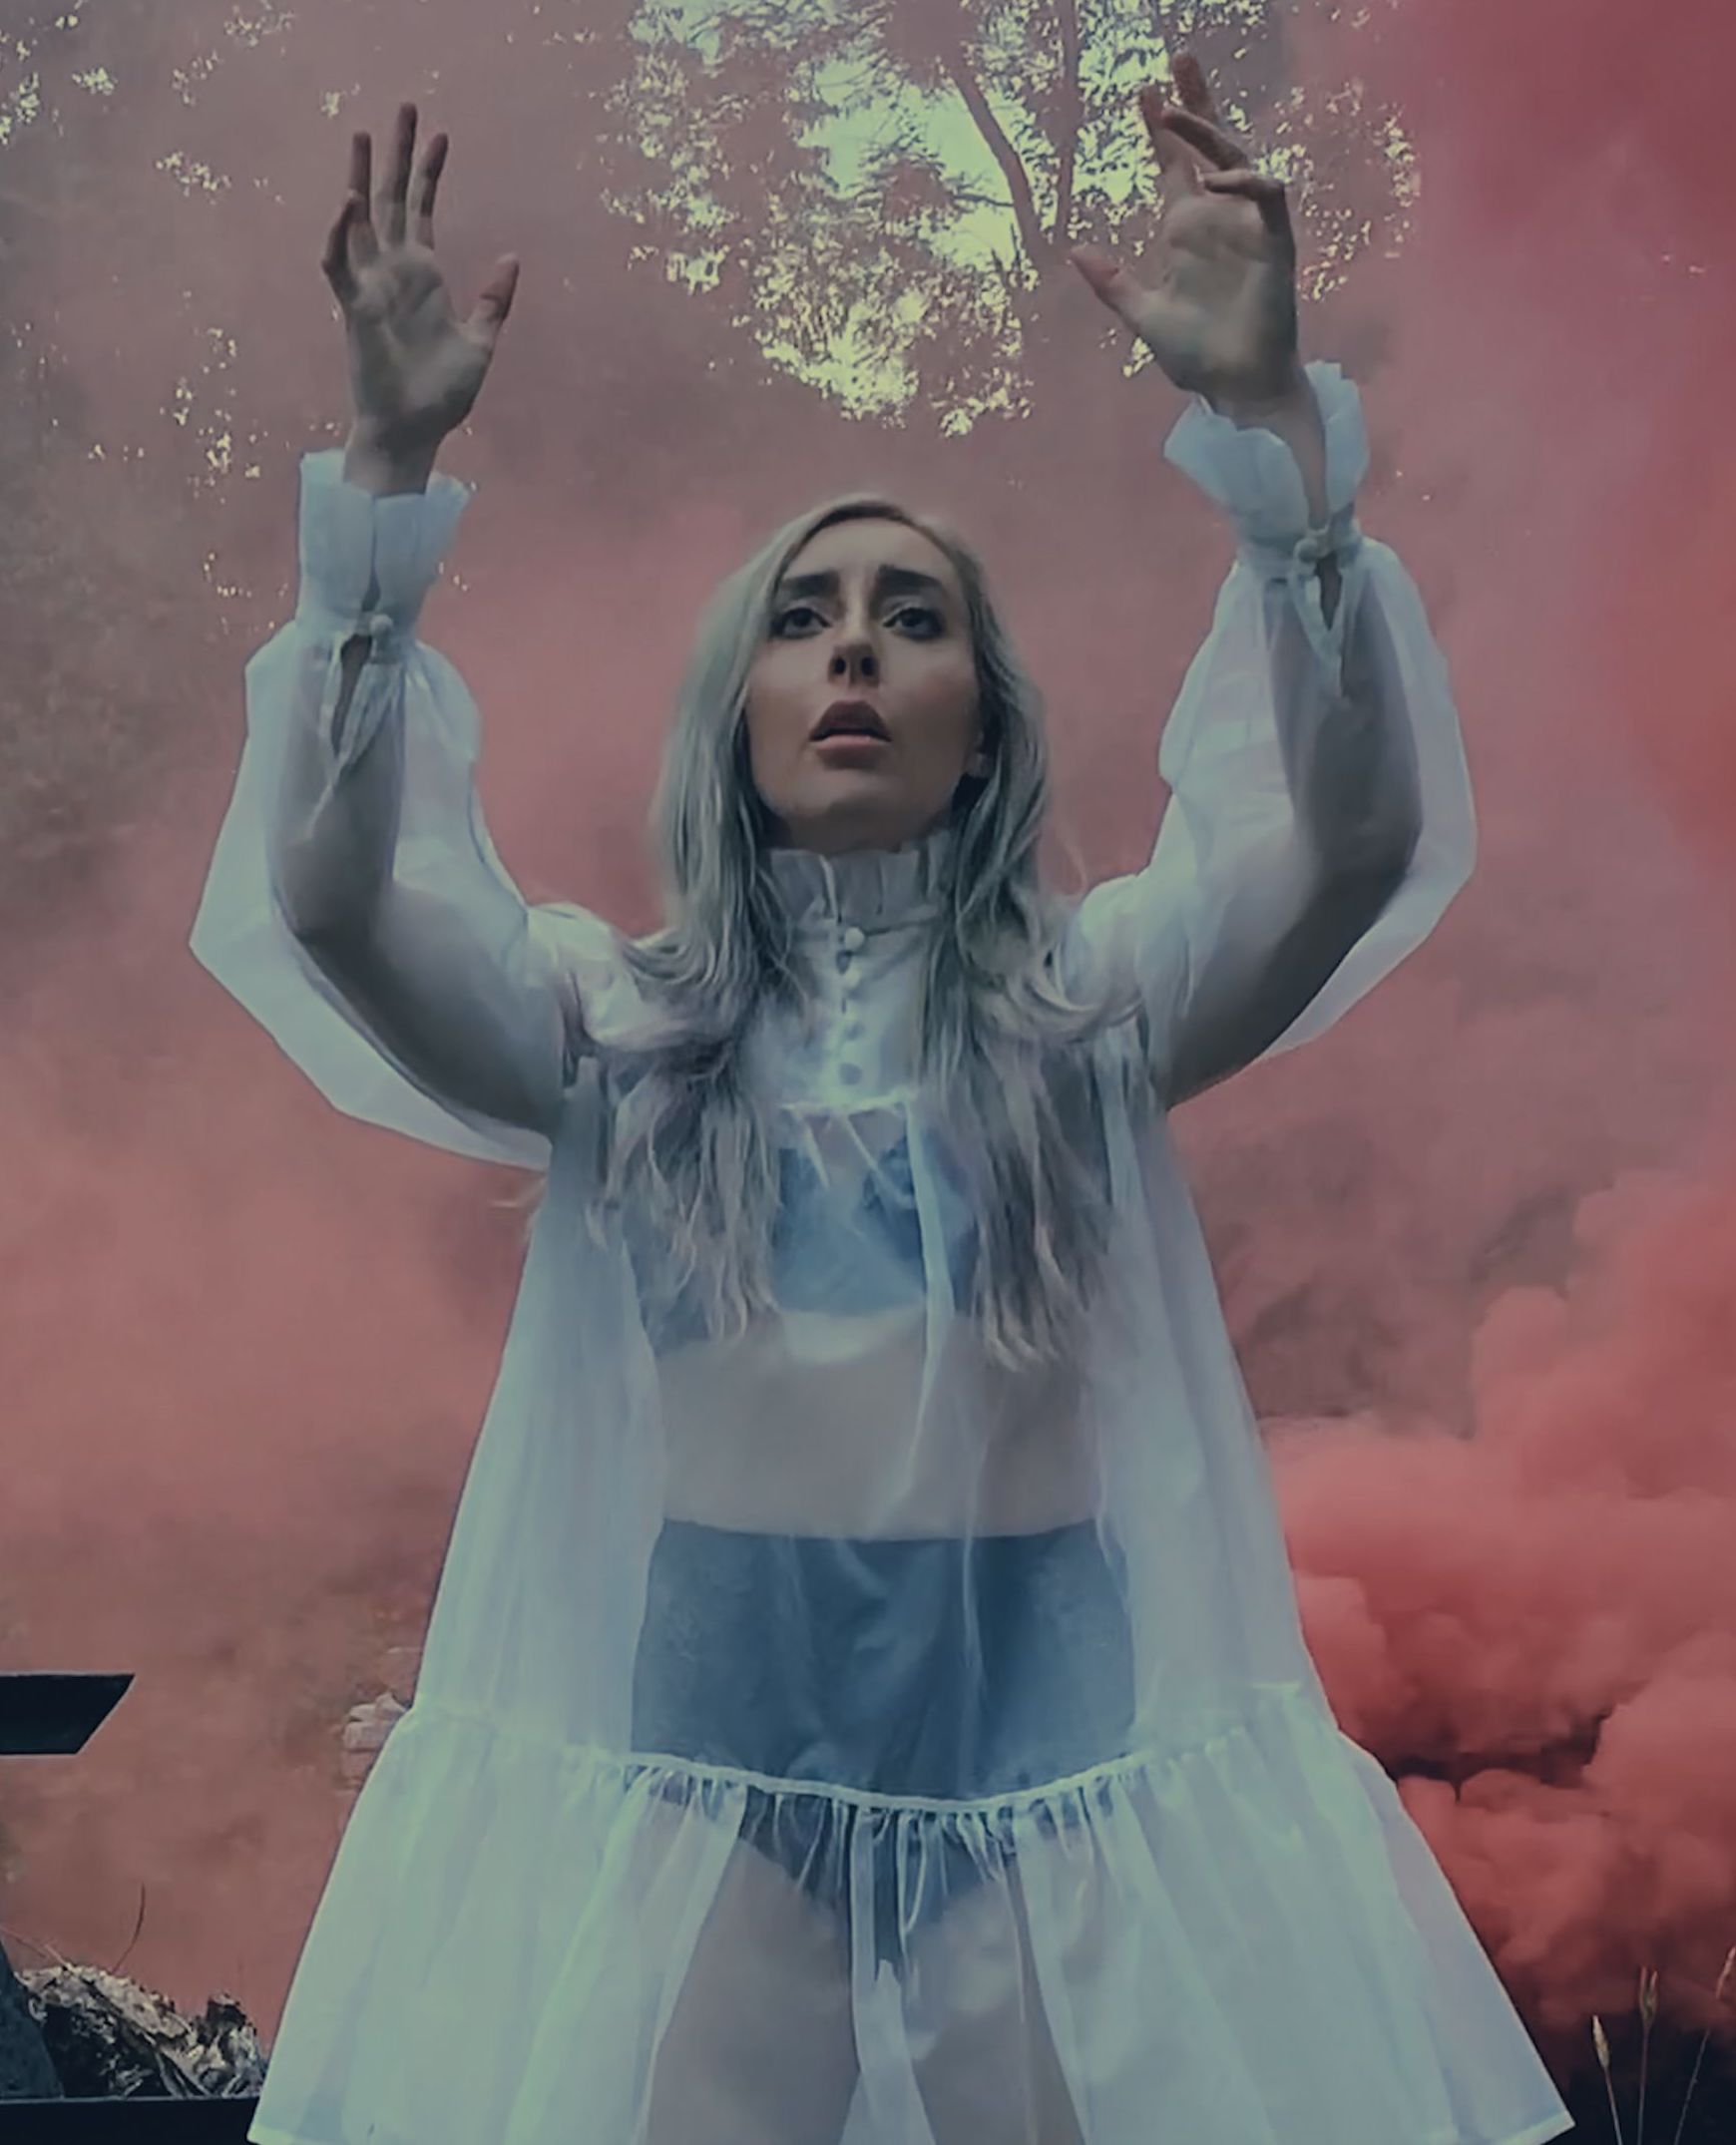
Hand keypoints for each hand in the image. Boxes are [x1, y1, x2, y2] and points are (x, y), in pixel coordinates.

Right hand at [321, 103, 519, 461]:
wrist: (414, 432)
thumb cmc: (442, 394)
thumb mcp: (481, 341)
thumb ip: (495, 300)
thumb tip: (512, 256)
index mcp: (424, 276)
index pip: (423, 209)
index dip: (430, 172)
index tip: (442, 133)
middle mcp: (395, 273)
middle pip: (391, 199)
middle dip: (396, 153)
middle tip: (403, 106)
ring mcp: (372, 287)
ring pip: (360, 220)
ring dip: (359, 176)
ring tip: (361, 132)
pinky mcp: (354, 309)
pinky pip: (340, 264)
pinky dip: (340, 233)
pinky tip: (347, 201)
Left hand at [1068, 53, 1299, 409]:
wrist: (1234, 389)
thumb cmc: (1197, 356)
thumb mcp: (1141, 315)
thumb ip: (1111, 284)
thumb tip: (1075, 249)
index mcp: (1187, 231)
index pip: (1175, 166)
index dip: (1162, 130)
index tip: (1145, 91)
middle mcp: (1219, 220)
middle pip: (1209, 144)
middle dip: (1195, 102)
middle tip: (1178, 58)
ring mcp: (1248, 228)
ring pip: (1236, 157)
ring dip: (1208, 130)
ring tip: (1174, 110)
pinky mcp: (1275, 243)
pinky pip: (1268, 195)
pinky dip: (1245, 181)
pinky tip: (1215, 180)